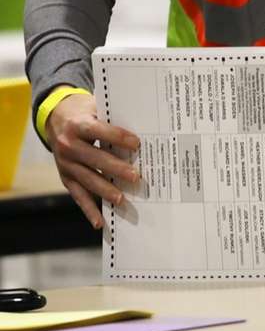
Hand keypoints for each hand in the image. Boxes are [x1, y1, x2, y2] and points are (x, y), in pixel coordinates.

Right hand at [46, 88, 139, 228]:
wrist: (55, 117)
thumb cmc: (85, 113)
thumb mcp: (95, 108)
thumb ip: (113, 119)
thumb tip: (144, 129)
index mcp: (78, 124)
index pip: (99, 131)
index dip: (118, 137)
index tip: (137, 144)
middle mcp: (68, 145)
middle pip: (94, 158)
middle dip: (115, 168)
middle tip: (136, 177)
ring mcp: (65, 163)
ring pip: (87, 179)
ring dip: (105, 190)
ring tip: (122, 199)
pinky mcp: (65, 177)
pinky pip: (78, 195)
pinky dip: (89, 210)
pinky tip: (100, 222)